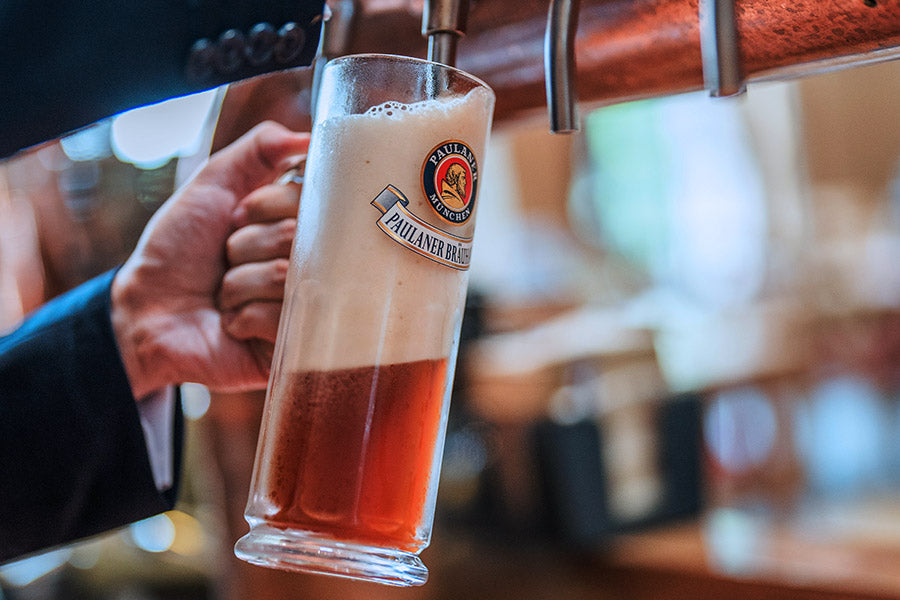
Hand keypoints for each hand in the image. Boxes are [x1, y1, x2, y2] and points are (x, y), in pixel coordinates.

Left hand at [110, 122, 308, 398]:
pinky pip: (281, 319)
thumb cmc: (179, 250)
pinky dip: (243, 318)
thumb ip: (259, 150)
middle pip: (296, 238)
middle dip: (246, 245)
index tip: (240, 217)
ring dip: (238, 284)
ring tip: (223, 296)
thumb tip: (308, 137)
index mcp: (298, 227)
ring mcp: (304, 308)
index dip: (267, 206)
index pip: (311, 201)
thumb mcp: (213, 184)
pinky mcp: (294, 347)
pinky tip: (231, 325)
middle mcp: (309, 265)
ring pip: (286, 277)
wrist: (147, 311)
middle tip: (226, 259)